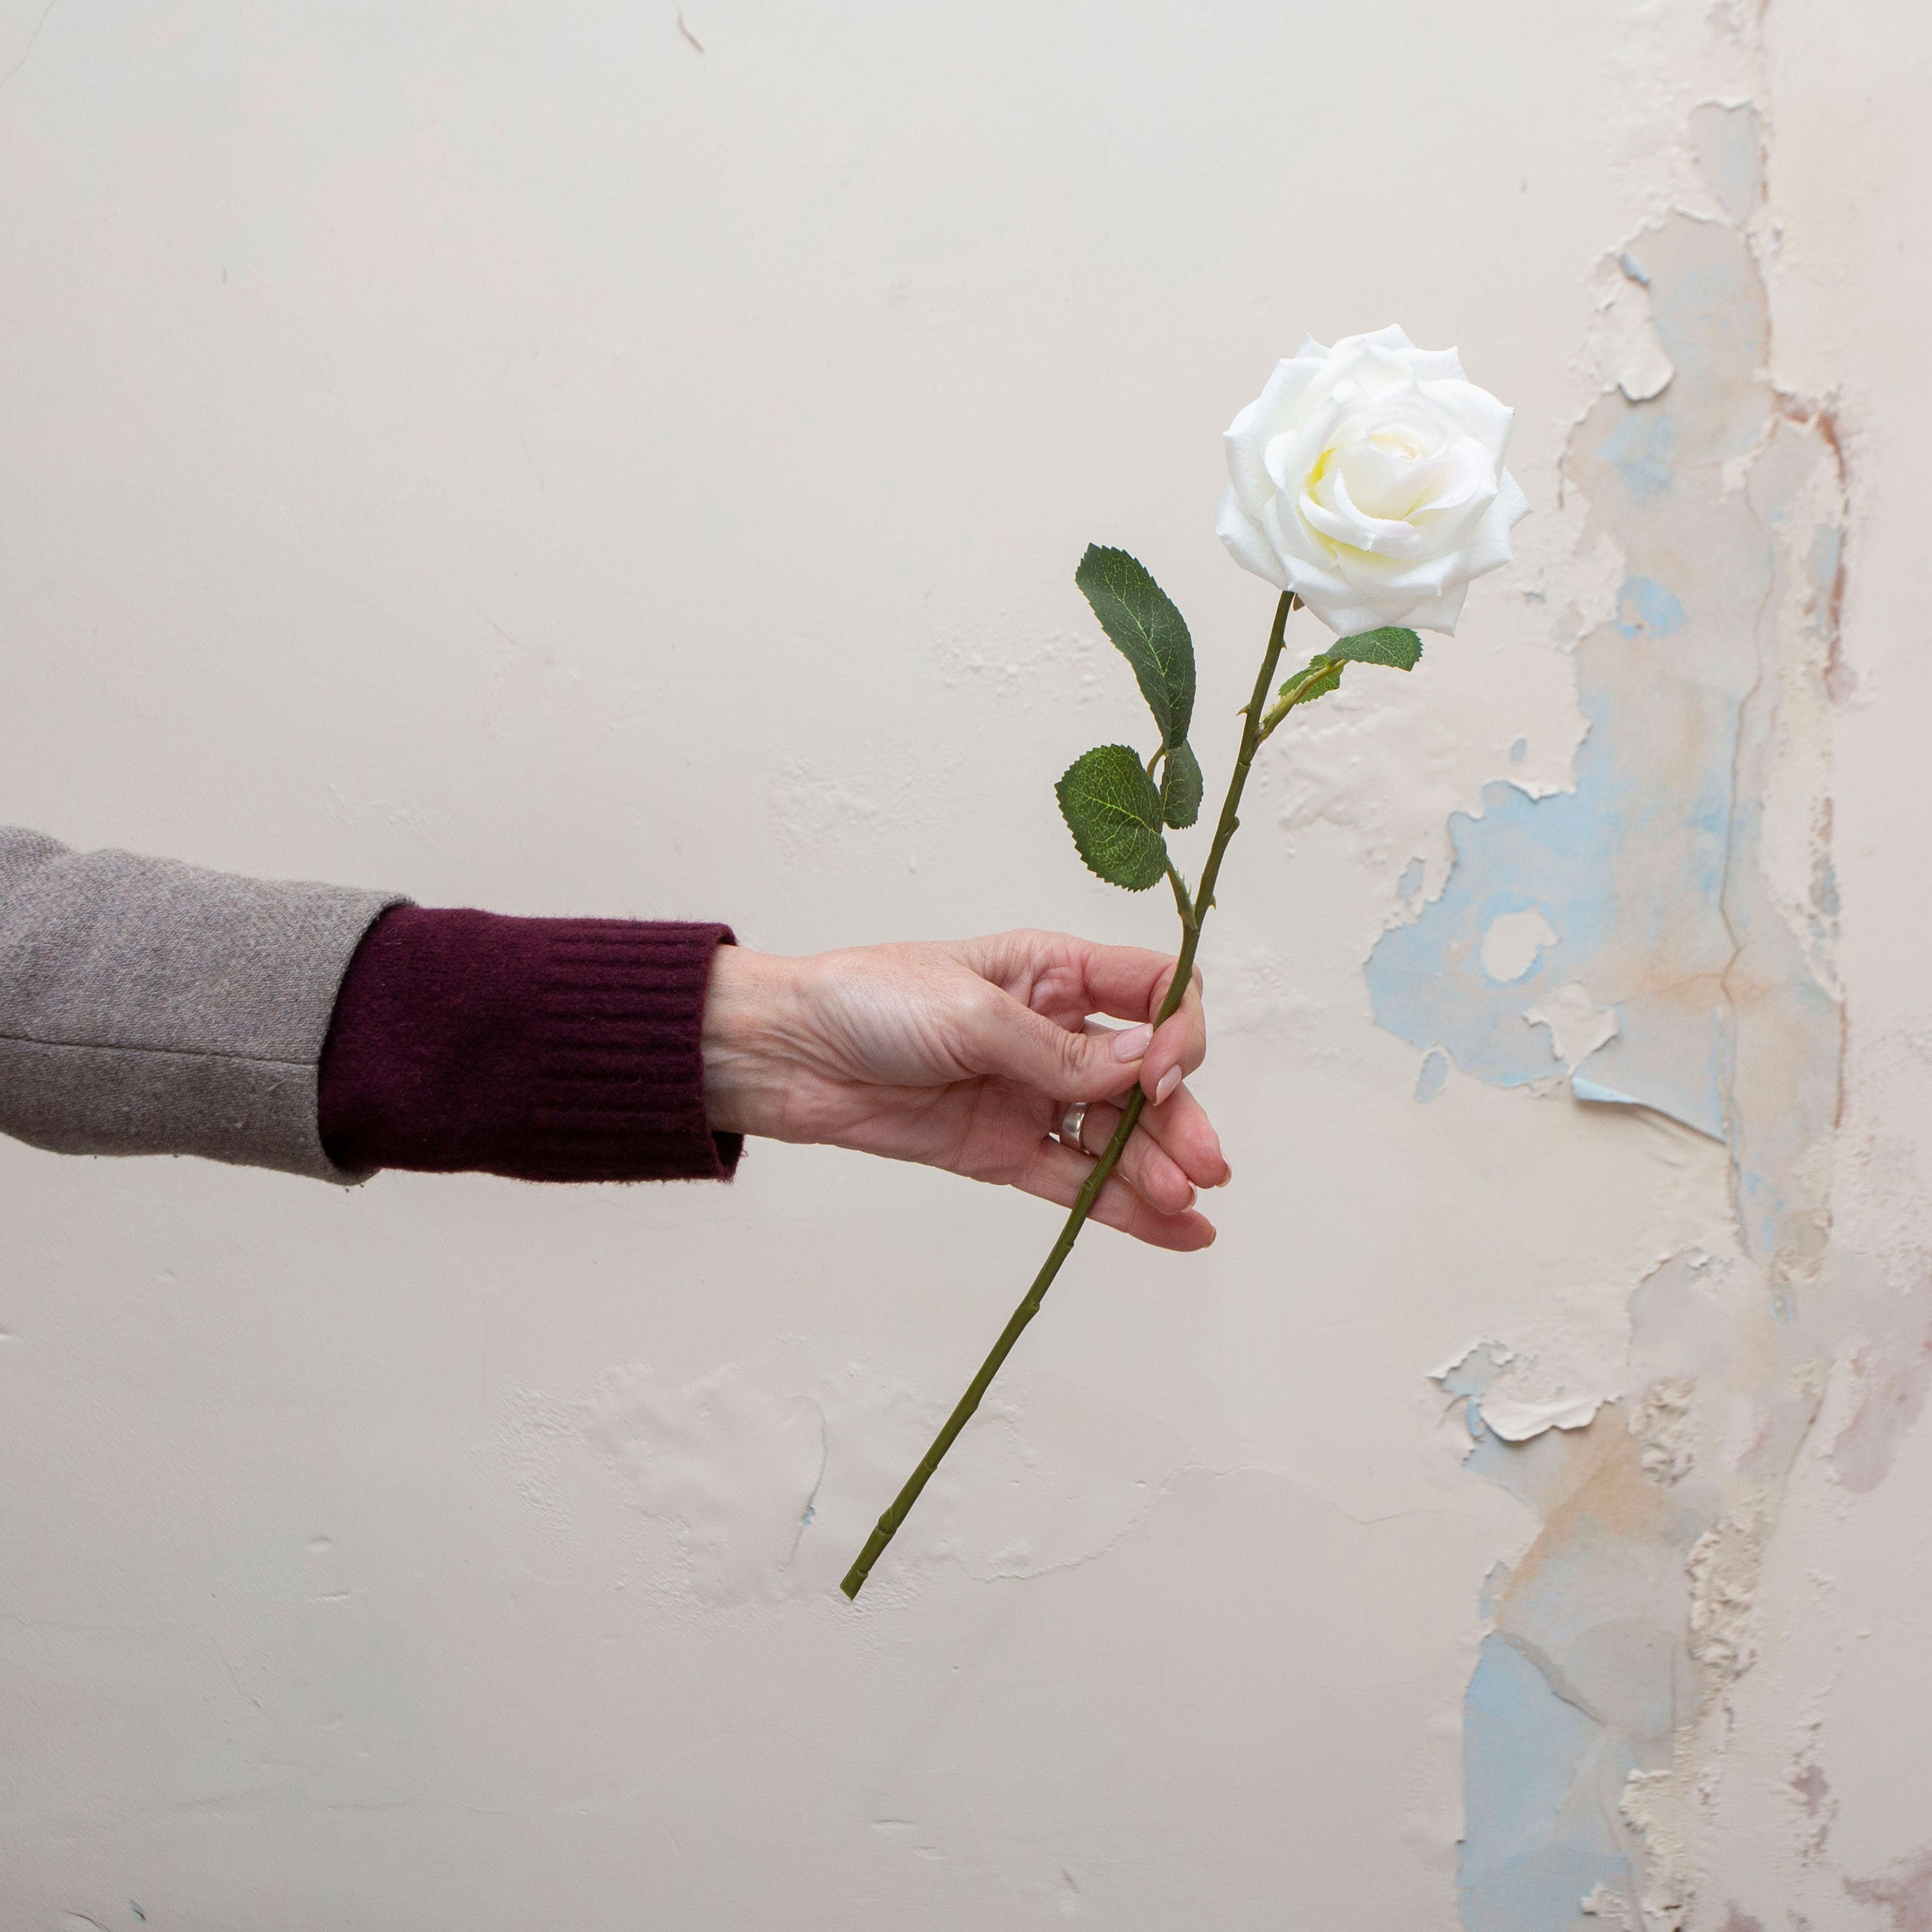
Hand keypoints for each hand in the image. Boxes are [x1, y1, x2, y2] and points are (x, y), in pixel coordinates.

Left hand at [700, 931, 1227, 1250]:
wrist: (783, 1055)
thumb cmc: (865, 1001)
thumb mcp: (970, 1010)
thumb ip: (1059, 1051)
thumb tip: (1146, 1065)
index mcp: (1051, 971)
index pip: (1152, 991)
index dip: (1176, 1030)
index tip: (1165, 1069)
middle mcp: (1052, 1033)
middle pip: (1146, 1076)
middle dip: (1182, 1118)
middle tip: (1206, 1164)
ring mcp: (1029, 1096)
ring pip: (1116, 1136)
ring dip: (1158, 1169)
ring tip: (1189, 1205)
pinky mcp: (1000, 1151)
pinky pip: (1075, 1181)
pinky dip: (1124, 1206)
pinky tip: (1175, 1227)